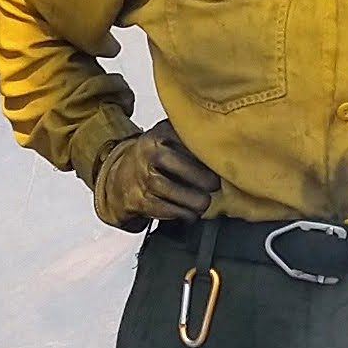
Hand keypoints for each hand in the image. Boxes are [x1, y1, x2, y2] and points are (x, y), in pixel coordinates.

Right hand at [91, 121, 219, 230]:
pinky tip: (190, 213)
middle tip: (214, 185)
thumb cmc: (153, 160)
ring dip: (196, 201)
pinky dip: (183, 214)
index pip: (190, 141)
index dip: (210, 155)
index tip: (220, 163)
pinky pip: (168, 210)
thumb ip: (192, 138)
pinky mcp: (139, 200)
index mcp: (160, 133)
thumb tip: (229, 148)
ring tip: (203, 202)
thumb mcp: (168, 138)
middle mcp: (150, 152)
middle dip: (205, 180)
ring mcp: (142, 177)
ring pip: (176, 192)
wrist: (117, 180)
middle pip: (184, 167)